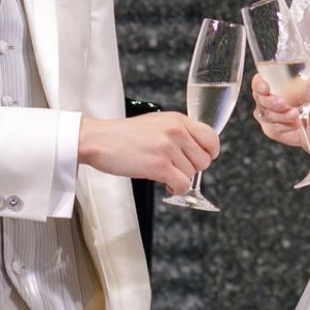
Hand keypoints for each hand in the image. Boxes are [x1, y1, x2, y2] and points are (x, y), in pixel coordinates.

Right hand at [79, 112, 218, 193]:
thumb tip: (196, 150)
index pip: (211, 138)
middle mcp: (176, 131)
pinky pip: (182, 185)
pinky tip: (166, 185)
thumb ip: (178, 132)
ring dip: (179, 178)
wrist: (98, 139)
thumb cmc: (123, 135)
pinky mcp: (159, 165)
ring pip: (193, 174)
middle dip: (192, 168)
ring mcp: (168, 148)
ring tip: (163, 173)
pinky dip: (176, 189)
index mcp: (178, 119)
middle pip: (204, 160)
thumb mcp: (157, 123)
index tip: (200, 159)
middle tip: (175, 168)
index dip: (209, 153)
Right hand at [250, 70, 309, 146]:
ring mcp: (267, 115)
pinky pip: (273, 128)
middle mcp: (266, 99)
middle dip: (270, 101)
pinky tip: (295, 124)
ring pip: (268, 114)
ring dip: (282, 115)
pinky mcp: (271, 130)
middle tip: (282, 103)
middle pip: (260, 98)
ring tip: (296, 115)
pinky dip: (285, 126)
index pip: (258, 82)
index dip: (259, 84)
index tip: (266, 88)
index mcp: (272, 84)